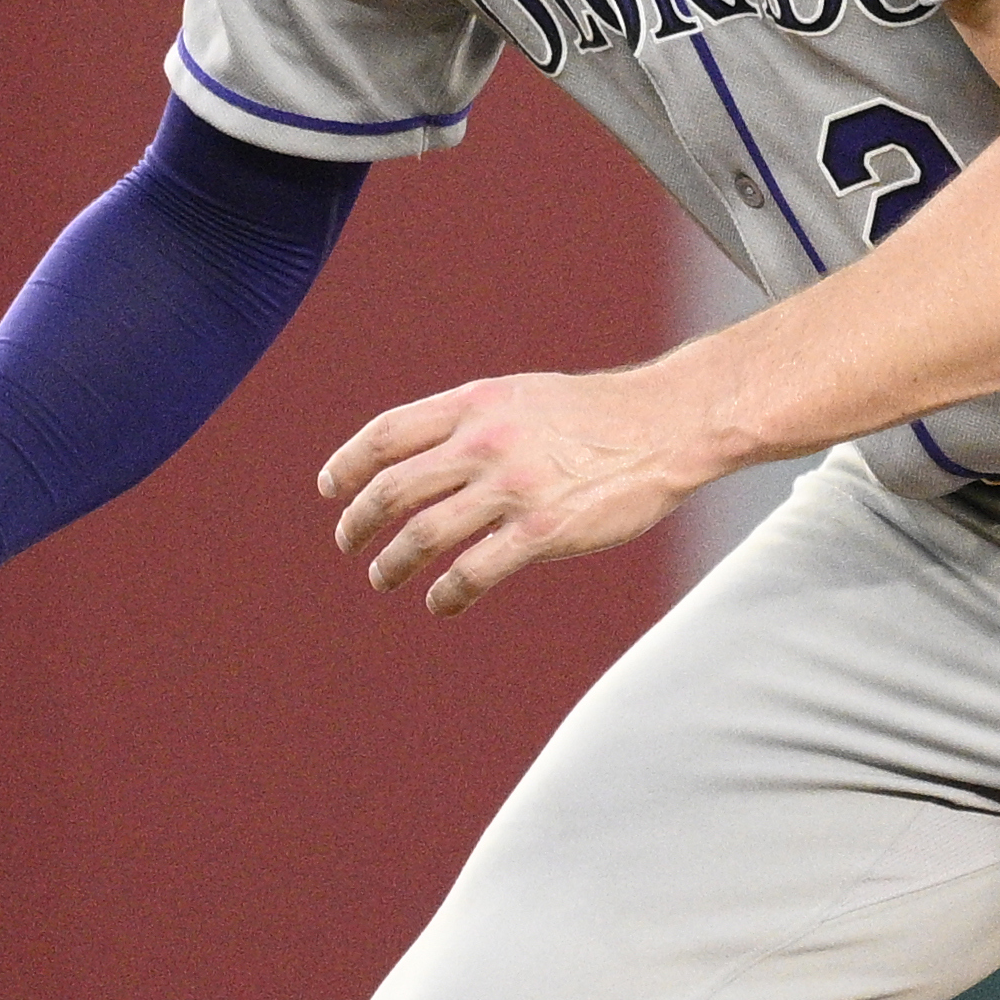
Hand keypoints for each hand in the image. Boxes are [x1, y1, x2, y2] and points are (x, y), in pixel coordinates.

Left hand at [322, 367, 704, 615]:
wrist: (666, 425)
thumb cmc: (596, 414)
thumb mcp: (522, 395)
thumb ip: (472, 420)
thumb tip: (423, 455)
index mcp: (475, 404)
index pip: (386, 435)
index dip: (349, 465)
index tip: (332, 491)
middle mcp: (485, 442)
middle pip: (394, 489)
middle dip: (359, 523)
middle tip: (350, 544)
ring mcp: (513, 488)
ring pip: (423, 535)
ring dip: (392, 563)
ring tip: (383, 577)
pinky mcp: (543, 531)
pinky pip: (474, 572)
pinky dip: (446, 594)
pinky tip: (440, 603)